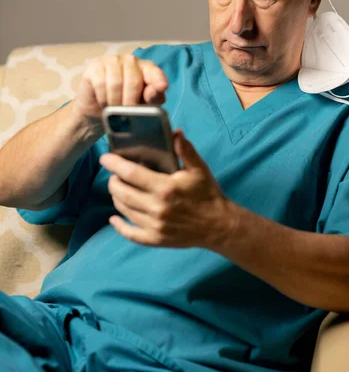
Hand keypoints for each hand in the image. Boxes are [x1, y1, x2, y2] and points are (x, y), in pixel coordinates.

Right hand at [74, 54, 167, 124]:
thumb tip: (156, 90)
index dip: (159, 80)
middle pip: (133, 82)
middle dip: (129, 103)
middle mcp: (131, 60)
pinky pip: (100, 84)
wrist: (98, 108)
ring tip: (113, 109)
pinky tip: (103, 102)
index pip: (155, 72)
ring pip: (115, 83)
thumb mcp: (143, 105)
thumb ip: (154, 97)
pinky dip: (102, 98)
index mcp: (147, 69)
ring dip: (114, 102)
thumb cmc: (125, 104)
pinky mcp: (95, 65)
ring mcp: (112, 60)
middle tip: (125, 114)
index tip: (162, 87)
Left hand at [99, 130, 233, 248]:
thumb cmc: (208, 194)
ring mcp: (154, 226)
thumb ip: (185, 150)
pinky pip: (131, 234)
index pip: (131, 173)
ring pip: (124, 210)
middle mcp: (156, 207)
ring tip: (118, 188)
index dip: (115, 164)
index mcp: (165, 188)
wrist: (219, 225)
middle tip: (114, 174)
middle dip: (113, 181)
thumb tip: (175, 132)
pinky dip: (119, 226)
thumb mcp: (199, 169)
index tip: (105, 158)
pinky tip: (114, 218)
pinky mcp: (155, 239)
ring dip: (117, 197)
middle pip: (122, 192)